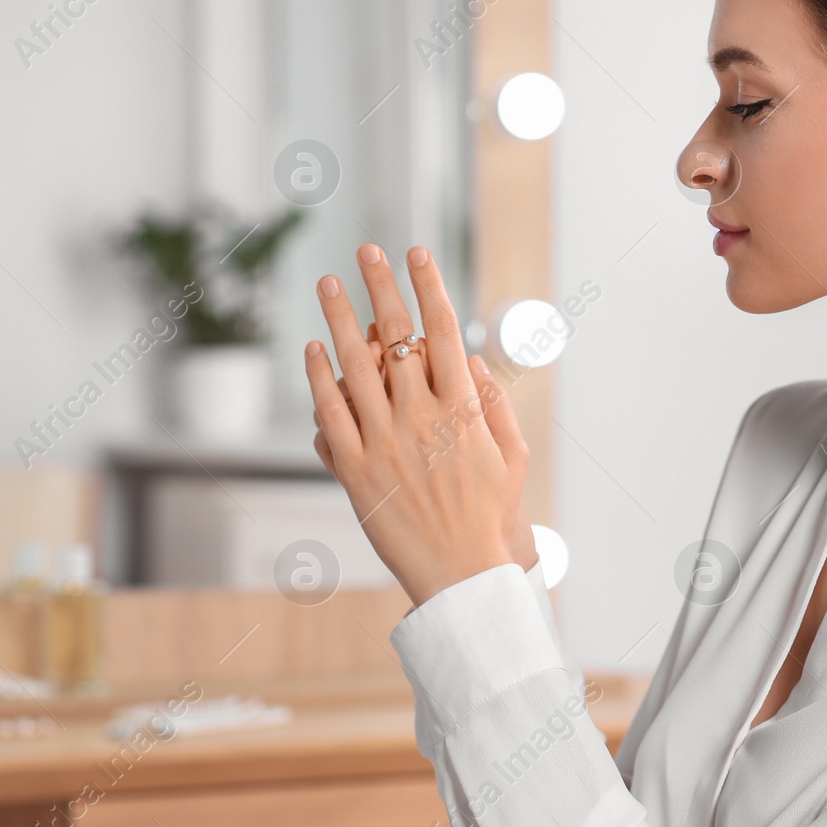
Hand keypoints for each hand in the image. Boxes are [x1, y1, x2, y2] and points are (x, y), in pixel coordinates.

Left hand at [305, 244, 529, 605]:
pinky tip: (314, 352)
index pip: (443, 329)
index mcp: (463, 408)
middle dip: (380, 285)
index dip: (428, 285)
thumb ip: (495, 405)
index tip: (416, 253)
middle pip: (394, 335)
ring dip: (338, 318)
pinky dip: (319, 378)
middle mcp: (421, 417)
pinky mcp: (355, 470)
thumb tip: (476, 361)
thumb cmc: (492, 517)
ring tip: (328, 285)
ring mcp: (384, 442)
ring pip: (353, 365)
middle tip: (366, 253)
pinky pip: (329, 413)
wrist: (460, 574)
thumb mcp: (512, 457)